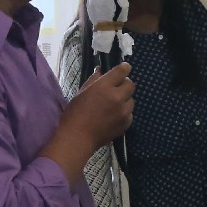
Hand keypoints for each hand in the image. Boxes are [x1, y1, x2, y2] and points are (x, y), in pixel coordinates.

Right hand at [40, 63, 132, 182]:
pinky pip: (130, 113)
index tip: (124, 68)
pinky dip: (124, 112)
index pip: (122, 71)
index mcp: (104, 87)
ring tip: (113, 105)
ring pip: (131, 99)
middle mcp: (117, 97)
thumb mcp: (81, 92)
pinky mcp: (126, 123)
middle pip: (130, 84)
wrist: (78, 138)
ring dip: (125, 99)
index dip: (124, 68)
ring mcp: (123, 111)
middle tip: (116, 88)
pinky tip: (113, 116)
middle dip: (124, 84)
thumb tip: (102, 71)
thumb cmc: (74, 114)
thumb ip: (94, 80)